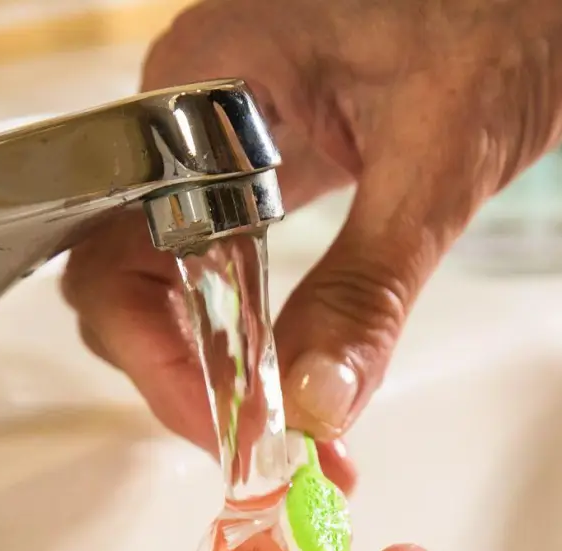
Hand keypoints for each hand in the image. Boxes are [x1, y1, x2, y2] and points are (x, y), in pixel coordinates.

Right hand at [62, 0, 561, 453]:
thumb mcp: (441, 158)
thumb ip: (369, 287)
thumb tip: (315, 399)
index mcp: (200, 88)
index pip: (120, 252)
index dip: (159, 356)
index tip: (231, 427)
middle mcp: (191, 111)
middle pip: (132, 275)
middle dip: (191, 378)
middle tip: (267, 451)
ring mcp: (228, 134)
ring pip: (179, 274)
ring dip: (225, 363)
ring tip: (293, 431)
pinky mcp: (273, 153)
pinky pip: (232, 254)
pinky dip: (258, 327)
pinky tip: (302, 371)